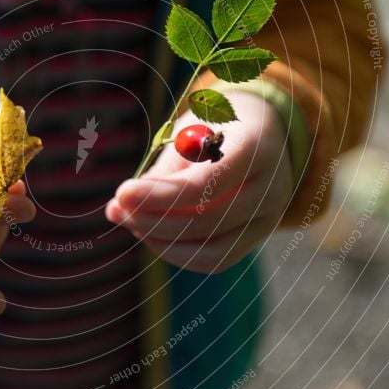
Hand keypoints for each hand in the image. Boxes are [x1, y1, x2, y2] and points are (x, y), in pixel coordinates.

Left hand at [106, 92, 291, 272]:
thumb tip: (120, 208)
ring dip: (160, 240)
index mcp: (258, 148)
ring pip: (210, 250)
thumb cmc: (216, 128)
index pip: (206, 184)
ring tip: (129, 219)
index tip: (121, 193)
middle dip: (152, 219)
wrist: (263, 134)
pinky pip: (214, 260)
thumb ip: (163, 172)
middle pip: (206, 221)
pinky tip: (149, 232)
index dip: (159, 195)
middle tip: (116, 208)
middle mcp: (272, 188)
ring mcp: (269, 219)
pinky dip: (176, 252)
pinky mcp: (255, 238)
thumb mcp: (191, 134)